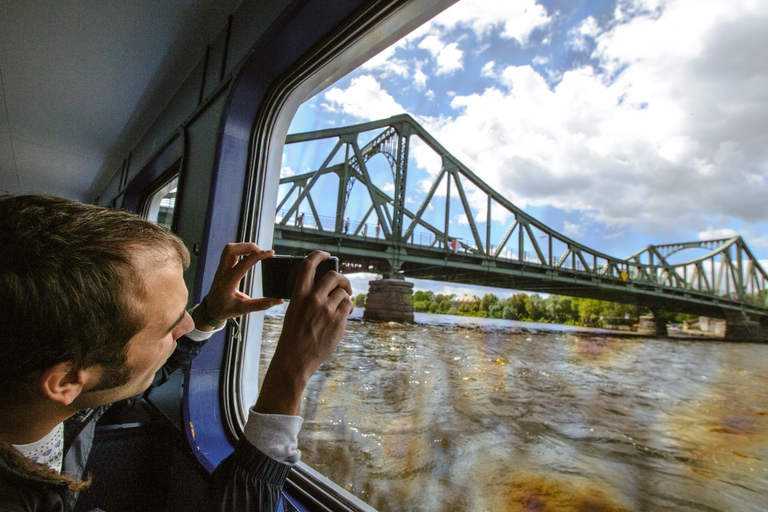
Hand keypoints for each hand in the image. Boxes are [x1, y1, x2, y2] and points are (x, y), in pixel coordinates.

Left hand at [194, 243, 282, 330]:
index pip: (243, 263)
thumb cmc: (226, 309)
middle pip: (231, 250)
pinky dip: (241, 250)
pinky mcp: (223, 267)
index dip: (258, 256)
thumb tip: (279, 300)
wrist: (210, 310)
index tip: (271, 253)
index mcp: (228, 283)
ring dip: (244, 246)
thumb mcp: (244, 309)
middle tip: (262, 252)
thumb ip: (262, 304)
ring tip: (257, 252)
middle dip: (249, 246)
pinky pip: (230, 252)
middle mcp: (223, 273)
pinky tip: (250, 255)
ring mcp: (221, 268)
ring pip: (229, 249)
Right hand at [256, 250, 353, 414]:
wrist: (294, 359)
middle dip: (342, 279)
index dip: (318, 255)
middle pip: (334, 276)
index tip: (326, 254)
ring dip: (345, 297)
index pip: (308, 266)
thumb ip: (308, 297)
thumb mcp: (294, 311)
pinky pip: (348, 306)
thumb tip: (327, 287)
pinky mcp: (338, 322)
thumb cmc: (293, 336)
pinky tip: (344, 314)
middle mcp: (313, 300)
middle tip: (344, 286)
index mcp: (298, 295)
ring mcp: (326, 311)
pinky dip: (348, 308)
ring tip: (342, 305)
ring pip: (343, 293)